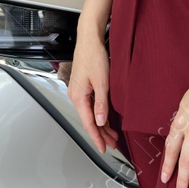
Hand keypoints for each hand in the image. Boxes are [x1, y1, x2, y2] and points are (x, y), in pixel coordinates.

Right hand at [66, 28, 118, 154]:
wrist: (90, 39)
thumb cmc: (94, 56)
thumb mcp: (102, 83)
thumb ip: (101, 104)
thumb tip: (100, 122)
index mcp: (78, 96)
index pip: (88, 123)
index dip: (96, 138)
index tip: (103, 148)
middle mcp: (76, 95)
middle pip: (89, 120)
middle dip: (101, 133)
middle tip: (113, 144)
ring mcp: (79, 91)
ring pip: (90, 113)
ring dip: (101, 124)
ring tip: (112, 135)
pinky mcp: (83, 86)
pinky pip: (91, 105)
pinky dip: (99, 114)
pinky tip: (107, 119)